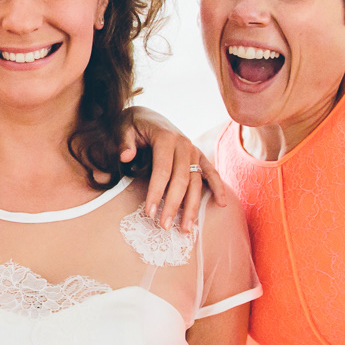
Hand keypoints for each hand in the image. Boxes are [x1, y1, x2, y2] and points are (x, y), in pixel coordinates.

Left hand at [119, 107, 226, 230]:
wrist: (148, 115)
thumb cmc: (133, 126)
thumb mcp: (124, 129)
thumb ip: (125, 142)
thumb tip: (126, 156)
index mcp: (166, 138)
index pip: (163, 170)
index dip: (156, 192)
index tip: (149, 212)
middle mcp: (184, 144)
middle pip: (181, 180)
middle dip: (173, 205)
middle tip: (165, 226)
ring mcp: (194, 151)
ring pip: (197, 182)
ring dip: (192, 206)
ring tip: (186, 229)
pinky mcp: (199, 156)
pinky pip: (211, 173)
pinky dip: (218, 188)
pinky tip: (221, 205)